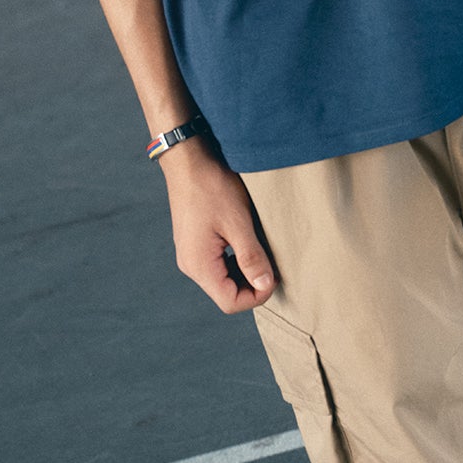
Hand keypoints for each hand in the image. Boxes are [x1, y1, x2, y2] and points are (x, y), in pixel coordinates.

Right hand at [159, 139, 278, 311]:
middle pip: (225, 293)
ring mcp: (190, 253)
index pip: (230, 302)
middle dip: (251, 285)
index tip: (274, 277)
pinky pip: (215, 263)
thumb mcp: (238, 222)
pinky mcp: (193, 242)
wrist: (188, 159)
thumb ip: (251, 257)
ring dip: (243, 272)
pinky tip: (245, 242)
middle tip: (271, 265)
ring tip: (260, 252)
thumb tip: (265, 285)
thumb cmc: (211, 187)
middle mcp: (190, 264)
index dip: (256, 296)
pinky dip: (234, 261)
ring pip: (221, 279)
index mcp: (199, 265)